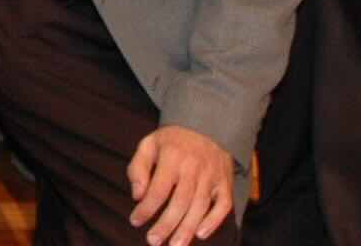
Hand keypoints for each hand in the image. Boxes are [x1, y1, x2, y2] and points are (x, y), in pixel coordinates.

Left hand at [127, 124, 236, 245]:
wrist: (206, 126)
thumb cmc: (172, 141)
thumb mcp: (149, 144)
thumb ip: (138, 168)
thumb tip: (137, 195)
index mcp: (173, 157)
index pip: (159, 188)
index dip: (147, 208)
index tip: (135, 221)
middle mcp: (194, 168)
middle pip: (181, 202)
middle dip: (166, 224)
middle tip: (153, 241)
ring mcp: (212, 176)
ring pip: (200, 207)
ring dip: (187, 229)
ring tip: (175, 245)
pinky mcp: (225, 183)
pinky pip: (223, 205)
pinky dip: (214, 221)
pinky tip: (201, 234)